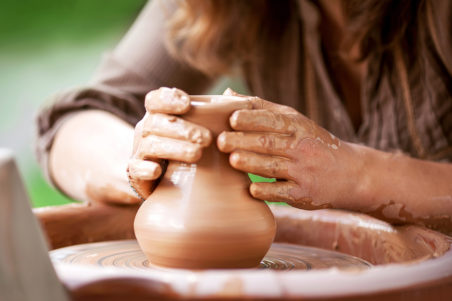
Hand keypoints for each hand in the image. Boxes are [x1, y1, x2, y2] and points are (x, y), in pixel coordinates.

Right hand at [128, 87, 211, 199]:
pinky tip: (157, 170)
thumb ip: (212, 113)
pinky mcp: (136, 173)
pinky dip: (146, 169)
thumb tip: (230, 94)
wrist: (165, 181)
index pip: (155, 100)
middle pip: (155, 123)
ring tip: (197, 154)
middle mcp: (145, 130)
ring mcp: (139, 151)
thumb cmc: (186, 148)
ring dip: (174, 148)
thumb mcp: (196, 129)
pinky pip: (136, 169)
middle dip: (182, 129)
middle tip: (207, 138)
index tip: (187, 103)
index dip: (168, 99)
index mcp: (158, 114)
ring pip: (150, 145)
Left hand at [218, 91, 359, 209]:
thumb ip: (259, 108)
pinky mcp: (303, 194)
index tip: (232, 119)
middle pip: (269, 143)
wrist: (349, 173)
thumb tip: (227, 95)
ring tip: (232, 160)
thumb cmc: (310, 142)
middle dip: (243, 141)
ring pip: (274, 167)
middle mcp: (301, 147)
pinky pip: (283, 192)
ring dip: (252, 164)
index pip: (273, 120)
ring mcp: (303, 171)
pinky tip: (251, 189)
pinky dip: (267, 191)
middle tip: (220, 141)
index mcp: (297, 126)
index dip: (252, 119)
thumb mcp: (293, 120)